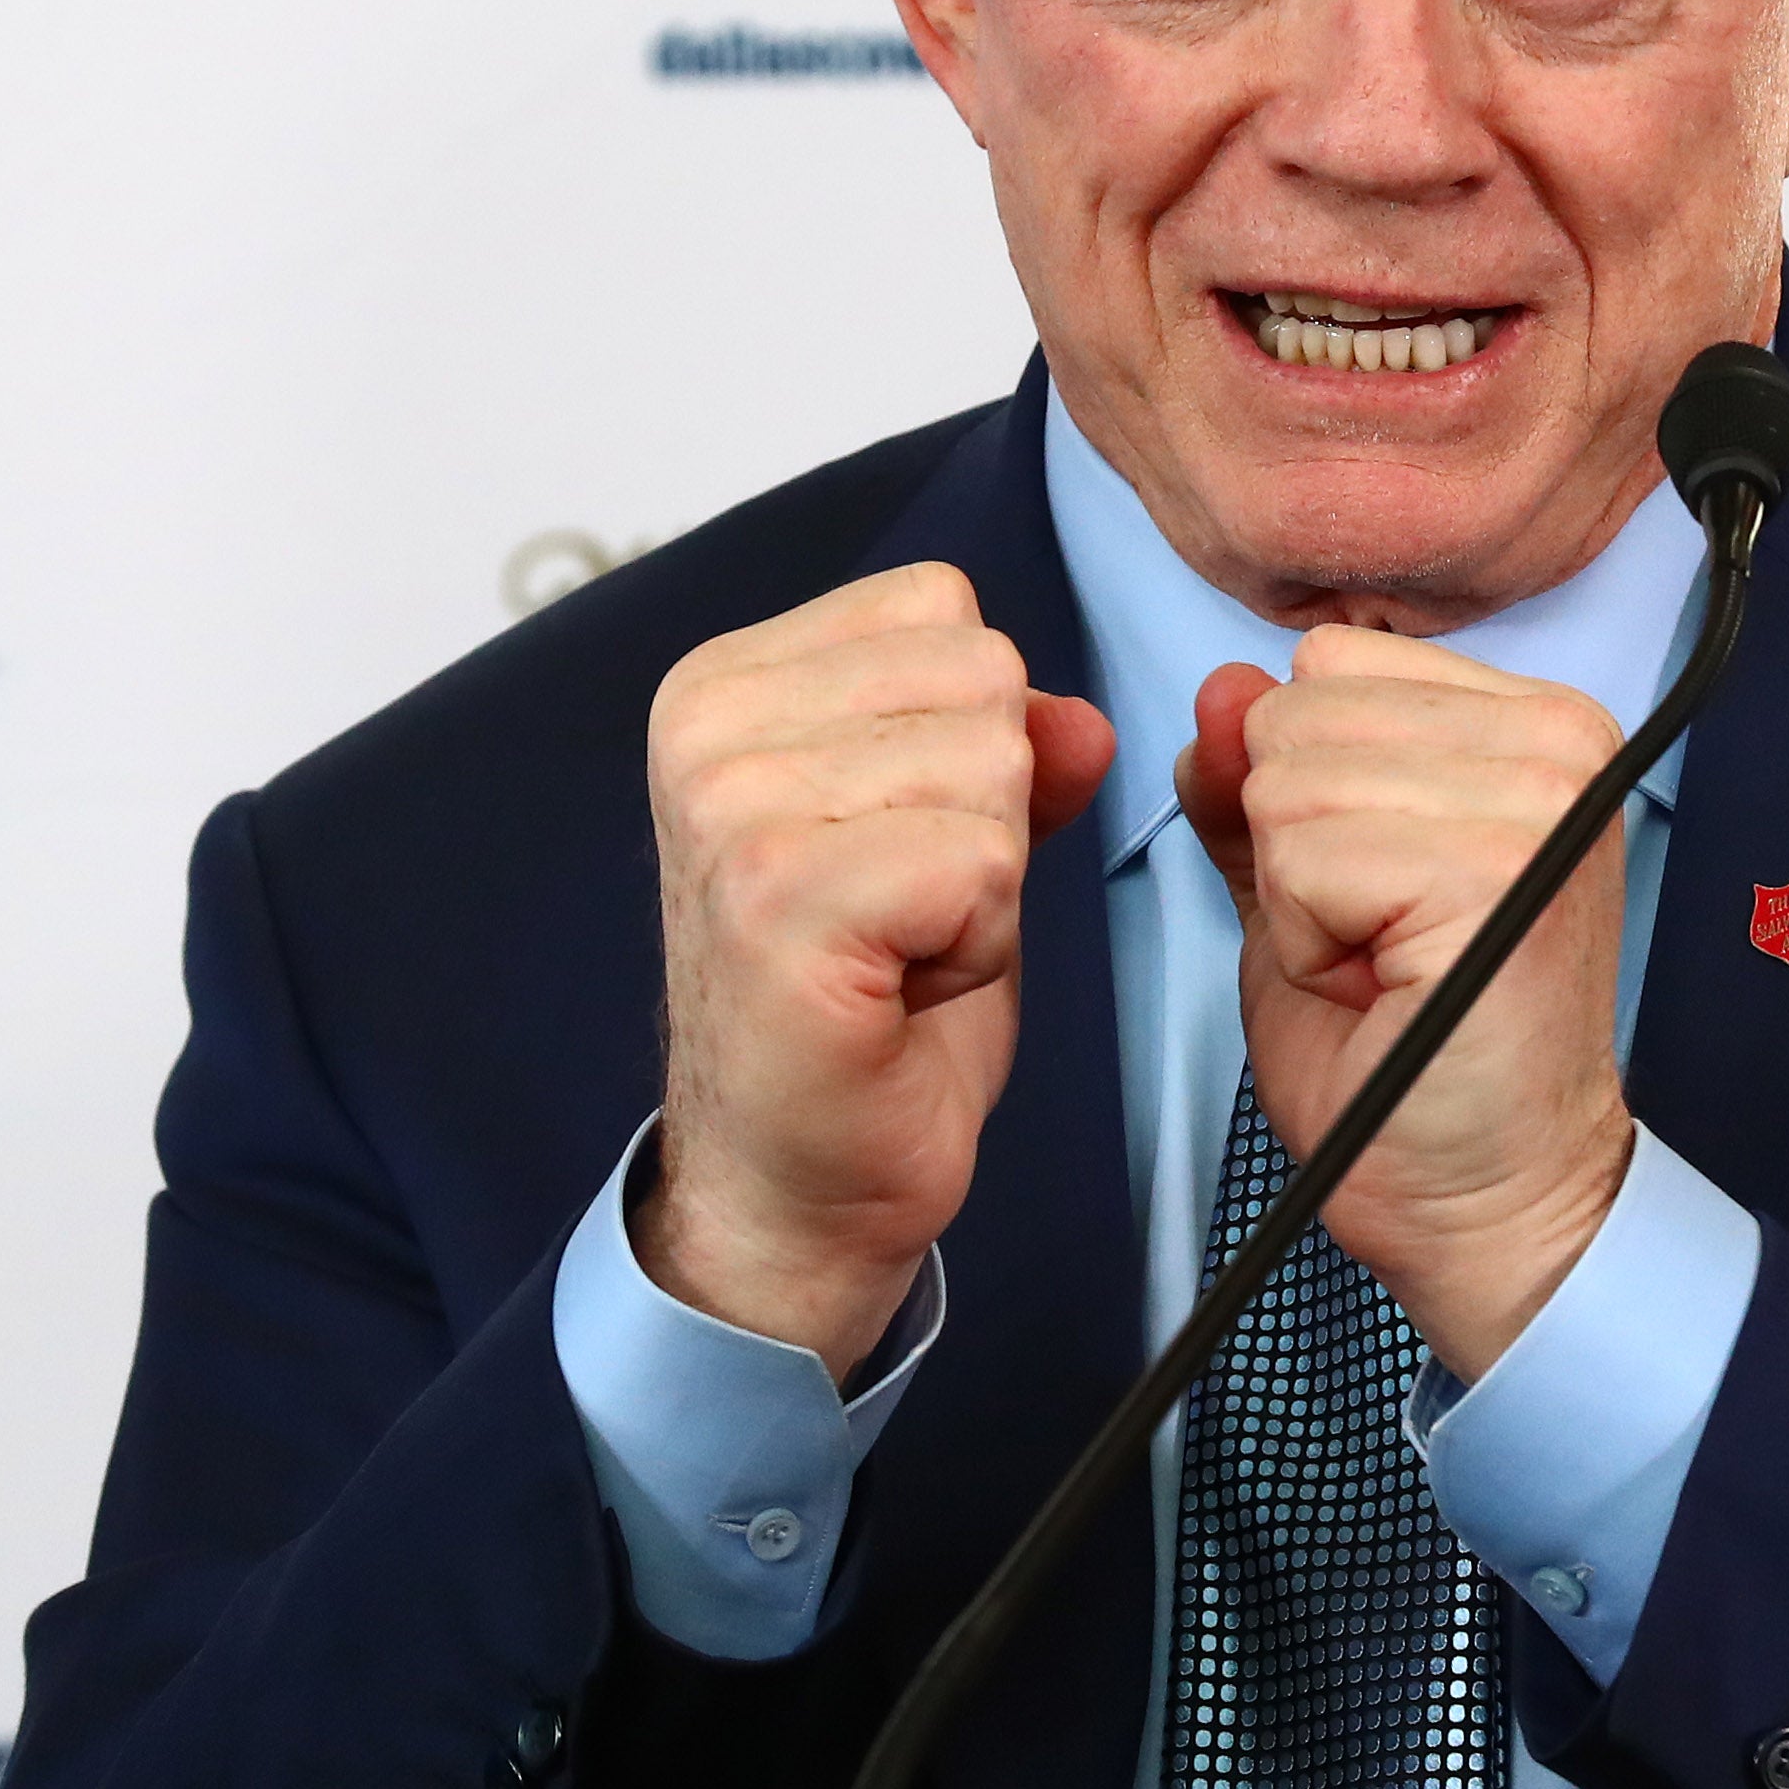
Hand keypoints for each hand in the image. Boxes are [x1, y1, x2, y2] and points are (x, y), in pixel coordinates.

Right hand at [643, 561, 1114, 1368]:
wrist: (800, 1181)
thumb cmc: (870, 1008)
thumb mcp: (954, 835)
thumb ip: (1012, 743)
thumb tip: (1079, 718)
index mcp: (726, 681)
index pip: (944, 607)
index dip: (969, 738)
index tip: (893, 846)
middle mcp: (708, 725)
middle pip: (983, 678)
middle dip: (988, 809)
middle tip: (903, 911)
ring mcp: (732, 808)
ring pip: (994, 764)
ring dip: (987, 881)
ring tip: (899, 949)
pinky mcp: (779, 896)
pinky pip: (983, 860)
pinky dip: (979, 941)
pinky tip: (901, 988)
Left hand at [1180, 631, 1638, 1379]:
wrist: (1488, 1202)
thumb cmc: (1413, 1067)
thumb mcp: (1311, 892)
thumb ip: (1259, 784)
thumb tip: (1216, 690)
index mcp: (1535, 724)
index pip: (1329, 663)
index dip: (1309, 785)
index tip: (1380, 889)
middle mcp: (1558, 740)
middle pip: (1296, 713)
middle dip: (1295, 841)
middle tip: (1380, 942)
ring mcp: (1536, 798)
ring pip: (1286, 780)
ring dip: (1299, 895)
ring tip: (1382, 965)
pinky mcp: (1495, 868)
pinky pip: (1299, 854)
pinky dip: (1307, 939)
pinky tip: (1379, 989)